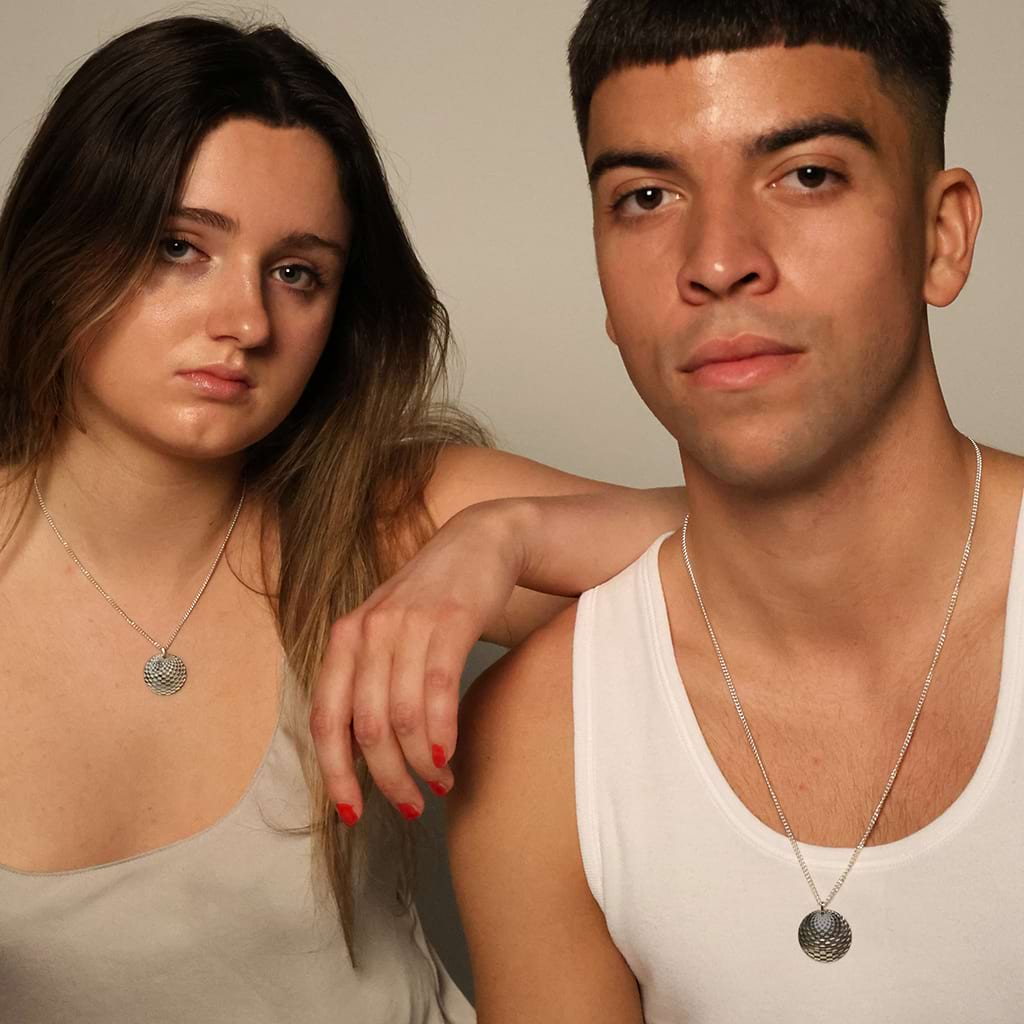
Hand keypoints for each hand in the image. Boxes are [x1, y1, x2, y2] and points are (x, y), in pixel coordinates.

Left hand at [310, 502, 523, 824]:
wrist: (480, 541)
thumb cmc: (433, 598)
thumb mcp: (387, 633)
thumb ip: (368, 682)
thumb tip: (359, 754)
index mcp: (344, 639)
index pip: (324, 719)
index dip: (334, 774)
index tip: (351, 814)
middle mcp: (368, 631)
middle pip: (365, 728)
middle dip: (387, 779)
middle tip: (411, 807)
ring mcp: (407, 625)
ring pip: (401, 716)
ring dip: (420, 764)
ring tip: (439, 784)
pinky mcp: (449, 621)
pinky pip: (437, 690)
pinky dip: (440, 732)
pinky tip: (449, 756)